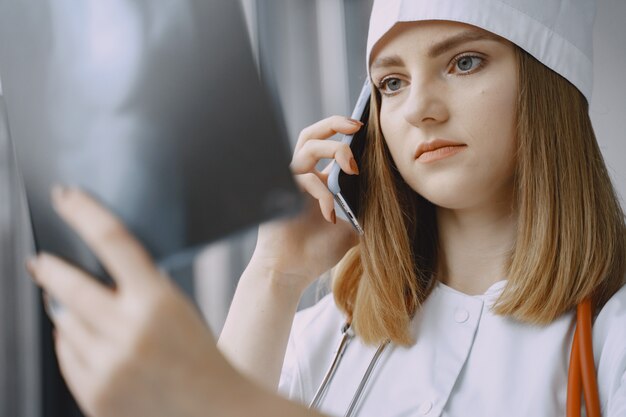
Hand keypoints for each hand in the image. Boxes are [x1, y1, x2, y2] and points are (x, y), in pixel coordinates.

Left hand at [27, 187, 249, 416]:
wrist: (214, 411)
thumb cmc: (201, 358)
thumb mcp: (179, 310)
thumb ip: (140, 290)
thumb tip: (89, 278)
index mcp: (159, 302)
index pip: (113, 241)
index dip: (85, 212)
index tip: (66, 198)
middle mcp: (130, 332)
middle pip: (70, 285)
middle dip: (50, 270)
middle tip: (39, 262)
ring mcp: (109, 366)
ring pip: (64, 323)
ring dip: (70, 315)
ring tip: (96, 322)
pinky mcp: (96, 395)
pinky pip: (66, 355)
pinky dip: (72, 344)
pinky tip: (93, 345)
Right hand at [248, 116, 362, 291]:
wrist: (290, 273)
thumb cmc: (316, 252)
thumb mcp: (351, 229)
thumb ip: (363, 212)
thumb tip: (390, 201)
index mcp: (318, 182)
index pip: (329, 146)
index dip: (345, 134)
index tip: (367, 129)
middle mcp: (303, 177)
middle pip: (312, 134)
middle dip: (335, 123)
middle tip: (358, 125)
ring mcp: (290, 183)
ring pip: (307, 146)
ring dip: (333, 150)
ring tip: (353, 166)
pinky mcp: (281, 192)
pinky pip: (305, 179)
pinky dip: (322, 194)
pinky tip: (331, 215)